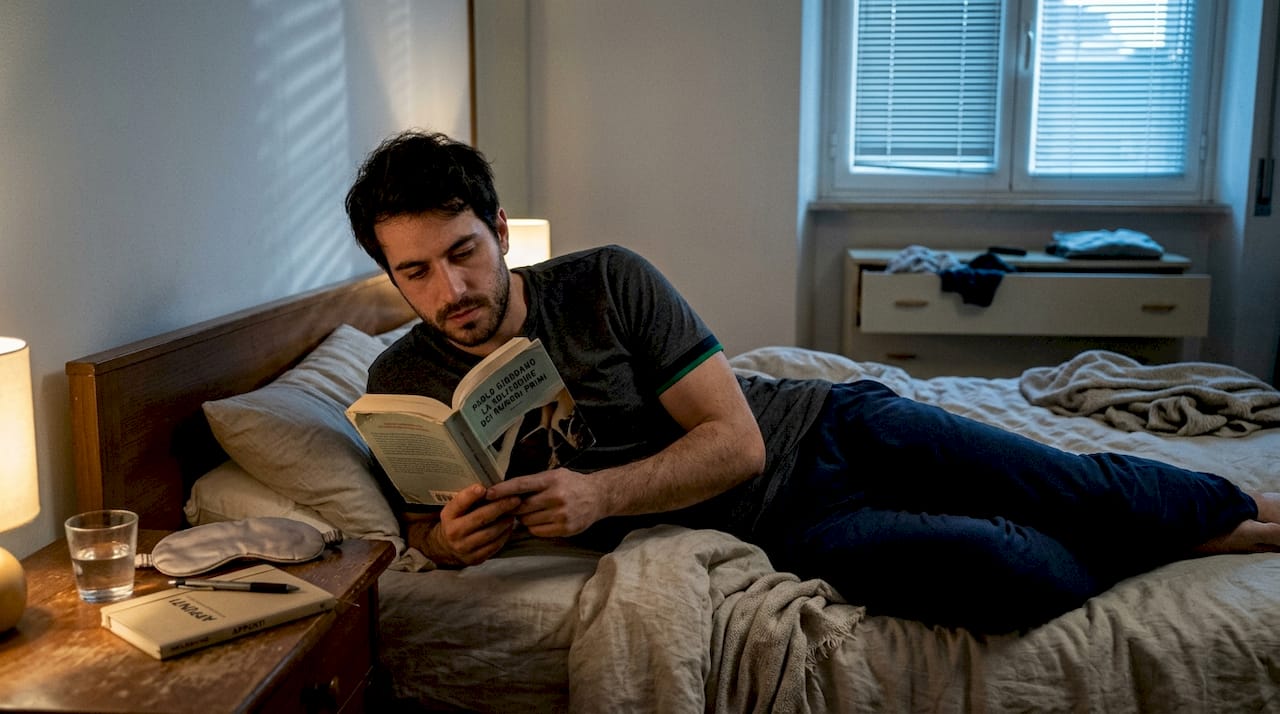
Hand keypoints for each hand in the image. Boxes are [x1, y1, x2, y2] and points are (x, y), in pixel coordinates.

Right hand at [411, 485, 520, 565]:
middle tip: (515, 499)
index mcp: (448, 515)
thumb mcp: (457, 508)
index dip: (470, 495)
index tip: (483, 488)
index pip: (459, 503)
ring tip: (514, 513)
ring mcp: (463, 547)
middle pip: (480, 518)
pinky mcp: (474, 559)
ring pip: (489, 533)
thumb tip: (491, 486)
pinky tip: (509, 527)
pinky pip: (493, 546)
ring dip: (505, 522)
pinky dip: (504, 536)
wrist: (446, 547)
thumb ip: (469, 499)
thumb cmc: (457, 521)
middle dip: (500, 507)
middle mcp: (453, 532)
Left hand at [485, 468, 606, 537]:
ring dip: (525, 519)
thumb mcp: (555, 475)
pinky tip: (542, 520)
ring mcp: (561, 514)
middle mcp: (556, 497)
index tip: (487, 493)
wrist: (599, 497)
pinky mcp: (565, 529)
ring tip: (534, 512)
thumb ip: (535, 482)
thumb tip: (506, 490)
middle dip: (514, 508)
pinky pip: (538, 531)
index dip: (503, 489)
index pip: (521, 484)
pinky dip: (535, 527)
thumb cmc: (572, 484)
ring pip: (528, 521)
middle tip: (512, 507)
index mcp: (551, 480)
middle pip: (521, 507)